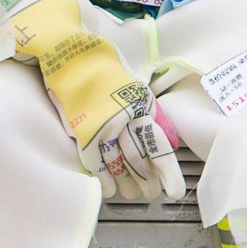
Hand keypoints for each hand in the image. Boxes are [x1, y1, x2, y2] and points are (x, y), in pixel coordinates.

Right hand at [10, 0, 184, 202]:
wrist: (72, 53)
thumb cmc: (103, 70)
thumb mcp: (132, 87)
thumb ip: (145, 112)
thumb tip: (161, 139)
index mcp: (140, 103)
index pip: (157, 143)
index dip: (167, 171)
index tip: (174, 191)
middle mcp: (124, 115)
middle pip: (139, 158)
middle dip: (147, 181)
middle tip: (152, 194)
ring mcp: (102, 122)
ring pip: (119, 162)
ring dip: (127, 183)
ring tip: (133, 194)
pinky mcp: (82, 128)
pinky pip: (95, 161)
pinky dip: (103, 178)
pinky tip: (109, 189)